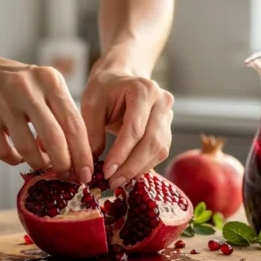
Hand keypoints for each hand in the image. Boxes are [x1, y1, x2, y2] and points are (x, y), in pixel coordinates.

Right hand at [0, 52, 93, 182]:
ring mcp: (4, 103)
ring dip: (39, 163)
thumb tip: (79, 154)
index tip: (87, 172)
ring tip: (42, 164)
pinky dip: (15, 160)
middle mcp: (28, 89)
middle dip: (63, 163)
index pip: (74, 123)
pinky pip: (5, 152)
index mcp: (50, 81)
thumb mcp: (45, 87)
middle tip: (66, 174)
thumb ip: (62, 114)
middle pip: (54, 138)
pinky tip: (19, 156)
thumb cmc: (17, 84)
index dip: (83, 153)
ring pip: (28, 149)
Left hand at [81, 70, 173, 188]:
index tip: (106, 171)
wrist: (120, 78)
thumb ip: (91, 132)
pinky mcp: (167, 129)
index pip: (135, 128)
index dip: (121, 153)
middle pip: (152, 141)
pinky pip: (160, 152)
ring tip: (118, 181)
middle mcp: (162, 101)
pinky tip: (127, 173)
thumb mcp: (91, 104)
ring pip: (159, 149)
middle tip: (113, 182)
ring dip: (139, 169)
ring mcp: (168, 115)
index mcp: (143, 90)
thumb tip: (92, 163)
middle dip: (132, 166)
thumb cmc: (104, 89)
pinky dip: (144, 165)